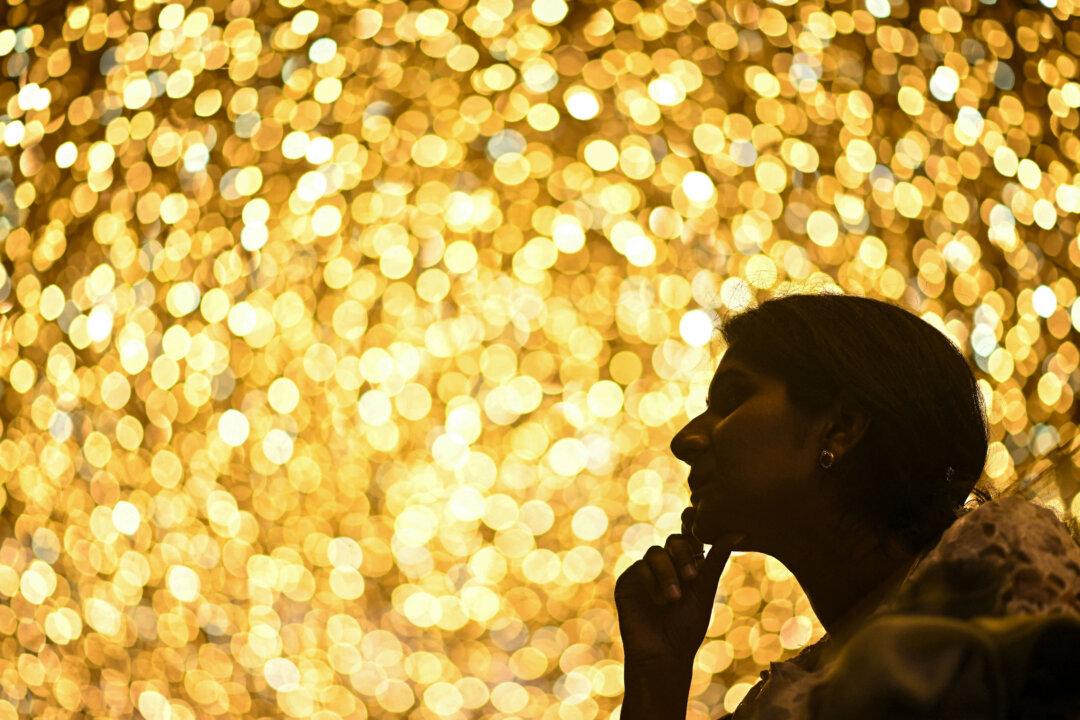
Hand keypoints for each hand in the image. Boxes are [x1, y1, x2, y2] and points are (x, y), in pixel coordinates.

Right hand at [615, 505, 745, 667]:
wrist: (663, 655)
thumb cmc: (687, 627)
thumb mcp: (705, 590)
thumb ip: (716, 560)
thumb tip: (738, 532)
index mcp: (686, 566)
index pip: (690, 538)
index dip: (691, 525)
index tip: (694, 517)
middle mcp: (665, 566)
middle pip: (673, 540)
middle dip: (683, 554)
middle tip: (691, 577)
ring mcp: (645, 572)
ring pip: (655, 552)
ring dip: (668, 573)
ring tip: (674, 598)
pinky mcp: (628, 582)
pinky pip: (640, 568)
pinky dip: (652, 583)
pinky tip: (658, 602)